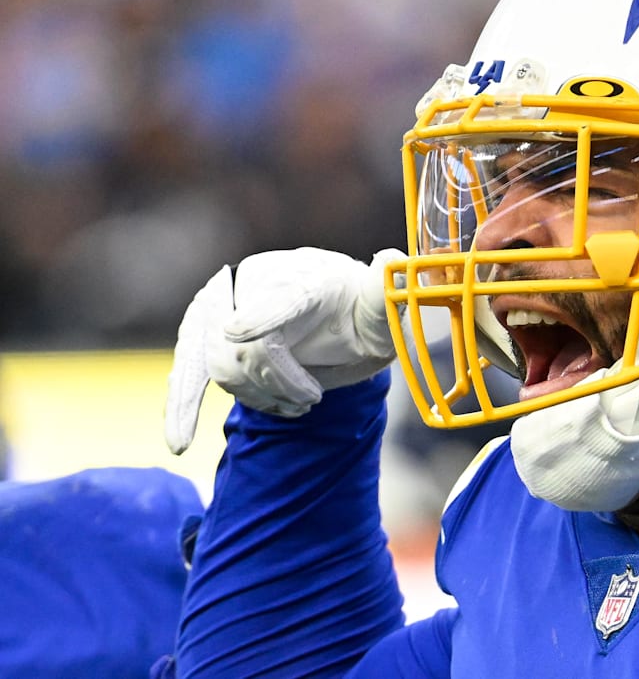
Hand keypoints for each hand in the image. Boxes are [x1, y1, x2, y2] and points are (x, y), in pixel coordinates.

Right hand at [165, 247, 405, 453]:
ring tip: (295, 404)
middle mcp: (254, 284)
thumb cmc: (357, 311)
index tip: (234, 332)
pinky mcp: (201, 338)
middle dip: (278, 383)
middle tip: (312, 399)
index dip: (257, 315)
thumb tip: (392, 262)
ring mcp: (222, 309)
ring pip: (222, 367)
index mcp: (303, 276)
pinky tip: (180, 442)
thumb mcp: (379, 308)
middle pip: (248, 346)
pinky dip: (182, 408)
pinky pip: (187, 376)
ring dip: (258, 396)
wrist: (329, 309)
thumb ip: (385, 295)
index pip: (277, 298)